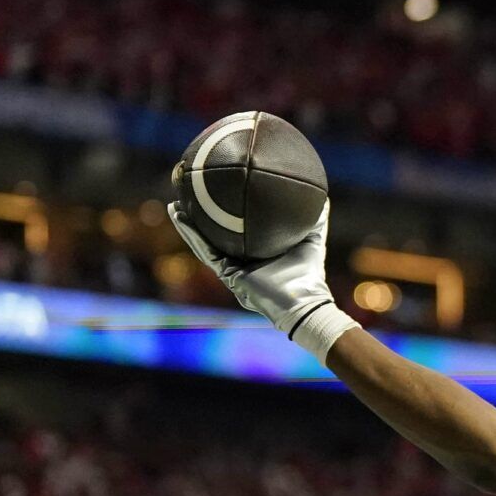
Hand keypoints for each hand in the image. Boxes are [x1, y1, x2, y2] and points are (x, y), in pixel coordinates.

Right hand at [168, 202, 354, 360]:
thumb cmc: (309, 275)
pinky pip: (206, 253)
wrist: (304, 300)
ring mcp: (231, 271)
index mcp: (255, 256)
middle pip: (213, 237)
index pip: (234, 232)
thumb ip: (314, 219)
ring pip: (203, 244)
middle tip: (187, 196)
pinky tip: (182, 219)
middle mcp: (239, 263)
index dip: (223, 216)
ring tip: (174, 206)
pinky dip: (193, 236)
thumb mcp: (311, 239)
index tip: (216, 194)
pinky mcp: (228, 276)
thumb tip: (321, 196)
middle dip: (199, 219)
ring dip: (187, 227)